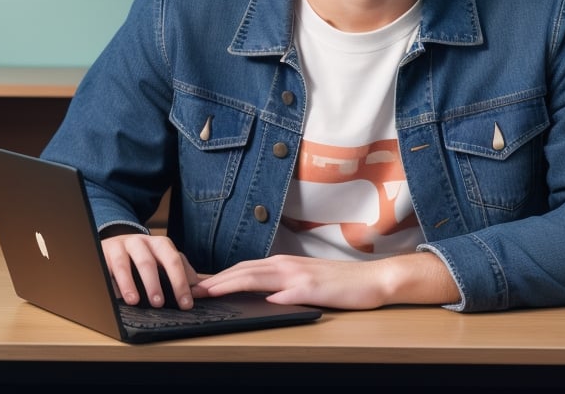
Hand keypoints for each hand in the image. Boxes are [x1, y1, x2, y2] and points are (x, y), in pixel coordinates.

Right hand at [101, 232, 199, 309]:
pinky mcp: (102, 254)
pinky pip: (105, 268)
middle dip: (154, 283)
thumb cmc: (146, 256)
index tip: (185, 304)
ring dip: (129, 283)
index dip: (180, 283)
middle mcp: (140, 242)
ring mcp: (120, 247)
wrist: (117, 242)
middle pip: (148, 262)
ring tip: (135, 301)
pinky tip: (113, 295)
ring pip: (124, 264)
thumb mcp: (165, 260)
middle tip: (159, 304)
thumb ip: (182, 272)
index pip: (174, 261)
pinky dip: (110, 282)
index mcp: (160, 244)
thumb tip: (200, 290)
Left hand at [192, 251, 459, 309]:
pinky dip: (271, 295)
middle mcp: (287, 265)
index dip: (220, 276)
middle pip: (244, 270)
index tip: (199, 284)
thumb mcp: (305, 281)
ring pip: (259, 276)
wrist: (372, 279)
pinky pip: (288, 292)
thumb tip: (261, 295)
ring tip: (210, 291)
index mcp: (284, 264)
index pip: (245, 269)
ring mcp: (299, 276)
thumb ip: (283, 285)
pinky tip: (258, 301)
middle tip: (192, 288)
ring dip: (232, 283)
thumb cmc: (340, 282)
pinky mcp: (313, 288)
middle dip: (216, 279)